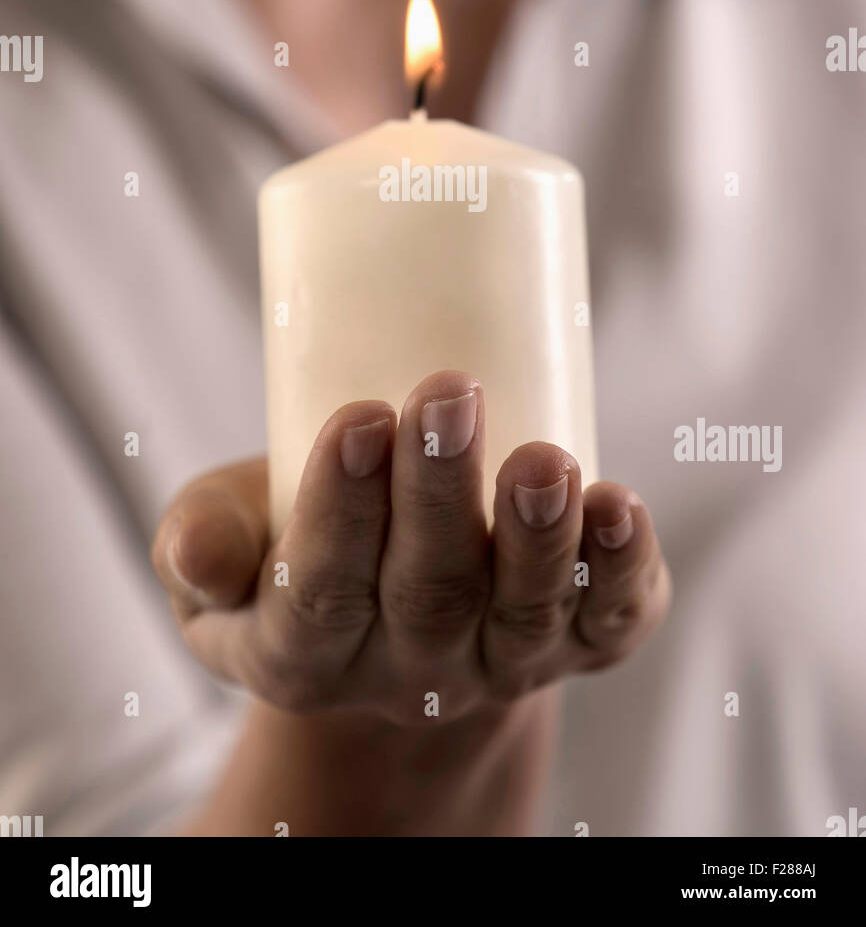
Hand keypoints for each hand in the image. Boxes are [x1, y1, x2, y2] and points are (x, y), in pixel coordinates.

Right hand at [152, 370, 670, 727]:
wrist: (394, 602)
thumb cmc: (295, 539)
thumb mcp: (223, 537)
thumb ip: (200, 540)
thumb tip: (203, 555)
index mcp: (304, 652)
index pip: (318, 591)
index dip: (339, 510)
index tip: (358, 418)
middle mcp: (409, 673)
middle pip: (428, 593)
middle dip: (440, 493)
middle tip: (448, 393)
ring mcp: (501, 662)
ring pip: (523, 612)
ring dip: (537, 536)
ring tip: (546, 461)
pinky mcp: (581, 639)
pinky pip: (608, 621)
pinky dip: (621, 570)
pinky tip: (619, 508)